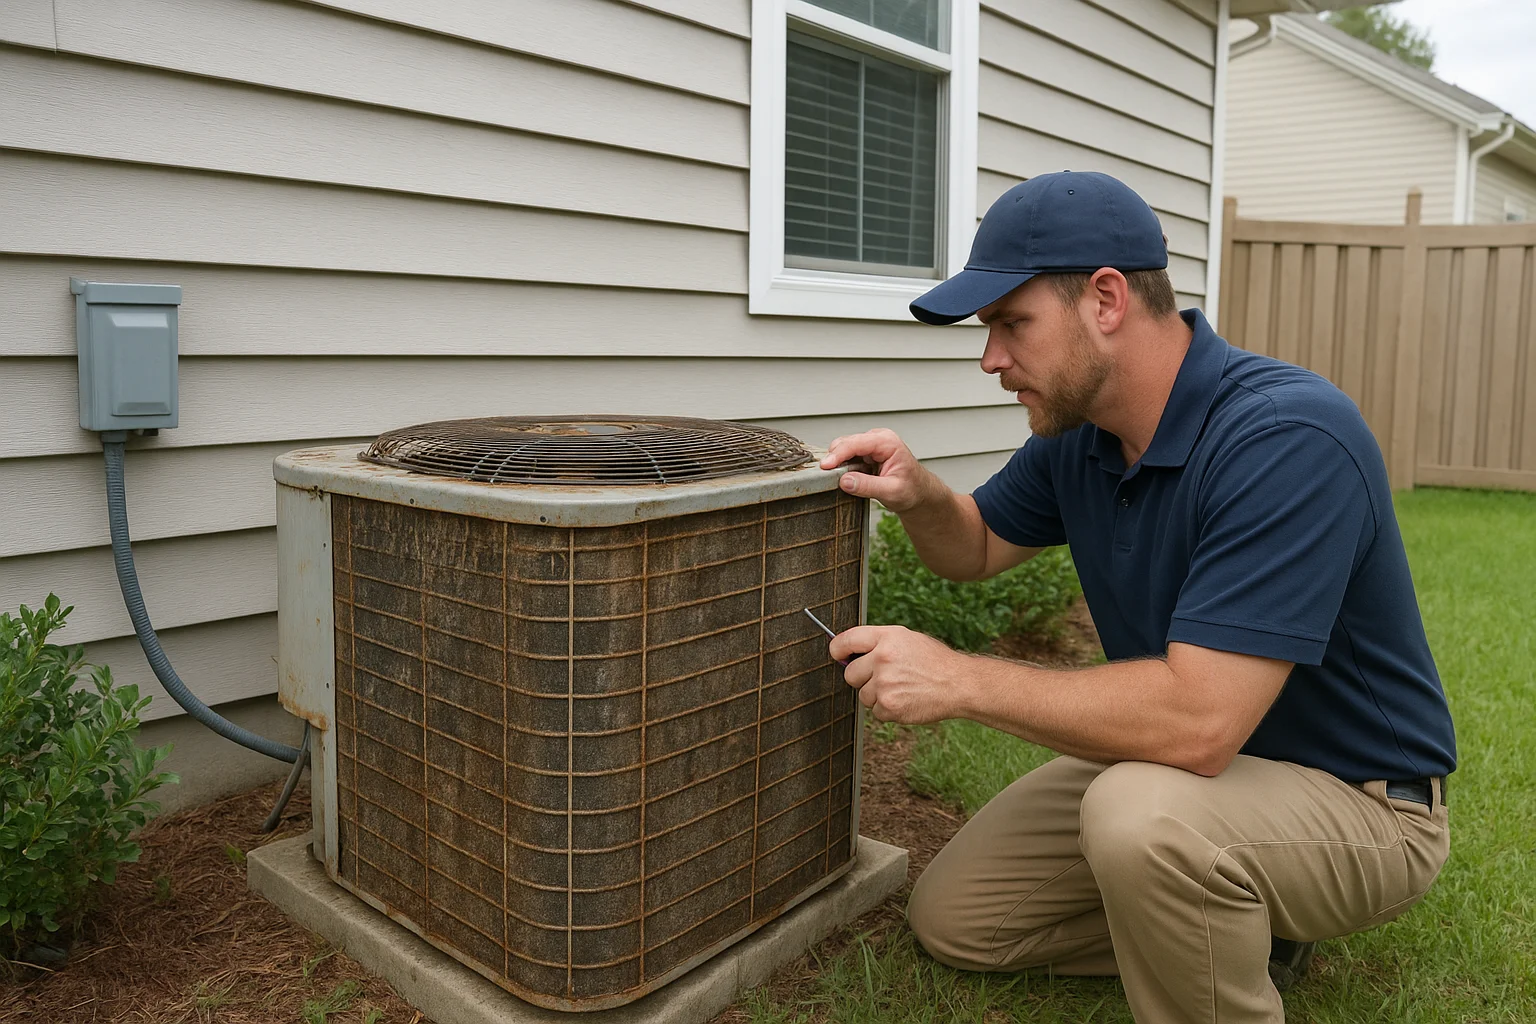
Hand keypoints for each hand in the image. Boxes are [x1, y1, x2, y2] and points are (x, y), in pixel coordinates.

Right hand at [819, 429, 935, 512]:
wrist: (919, 493)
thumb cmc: (912, 490)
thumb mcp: (892, 491)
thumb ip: (868, 486)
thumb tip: (844, 481)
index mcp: (887, 442)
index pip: (856, 443)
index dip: (838, 454)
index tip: (825, 467)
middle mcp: (878, 439)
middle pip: (846, 443)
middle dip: (835, 459)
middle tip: (828, 477)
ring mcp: (871, 445)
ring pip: (844, 448)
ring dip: (838, 463)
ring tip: (839, 479)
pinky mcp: (865, 453)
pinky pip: (847, 456)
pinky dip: (842, 466)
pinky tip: (846, 477)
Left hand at [829, 625, 971, 723]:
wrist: (958, 684)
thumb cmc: (934, 661)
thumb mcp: (907, 639)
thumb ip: (878, 643)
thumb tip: (848, 654)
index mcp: (886, 638)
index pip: (846, 640)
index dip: (838, 650)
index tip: (838, 656)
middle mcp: (882, 658)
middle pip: (850, 674)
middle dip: (863, 678)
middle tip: (886, 677)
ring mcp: (884, 684)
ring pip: (863, 695)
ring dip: (878, 695)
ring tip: (902, 688)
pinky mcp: (889, 706)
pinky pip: (875, 712)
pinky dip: (888, 709)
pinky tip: (906, 699)